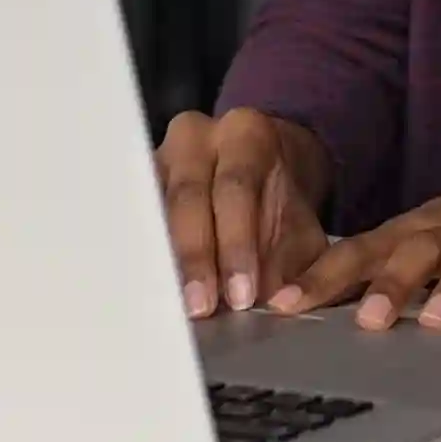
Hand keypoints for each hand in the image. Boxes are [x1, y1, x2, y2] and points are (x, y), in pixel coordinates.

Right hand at [155, 107, 331, 318]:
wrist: (267, 173)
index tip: (241, 295)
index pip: (236, 187)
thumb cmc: (282, 205)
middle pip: (188, 196)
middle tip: (202, 307)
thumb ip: (298, 266)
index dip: (236, 244)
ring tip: (174, 306)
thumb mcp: (304, 231)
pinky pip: (136, 218)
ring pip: (153, 207)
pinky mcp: (139, 182)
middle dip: (196, 257)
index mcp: (247, 134)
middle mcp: (197, 137)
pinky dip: (145, 256)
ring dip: (165, 260)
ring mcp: (159, 156)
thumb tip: (280, 303)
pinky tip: (150, 291)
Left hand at [268, 178, 440, 332]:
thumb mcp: (418, 242)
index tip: (282, 305)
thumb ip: (375, 270)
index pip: (359, 253)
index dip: (321, 278)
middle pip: (417, 250)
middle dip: (391, 282)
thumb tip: (307, 306)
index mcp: (414, 233)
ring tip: (437, 321)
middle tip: (367, 319)